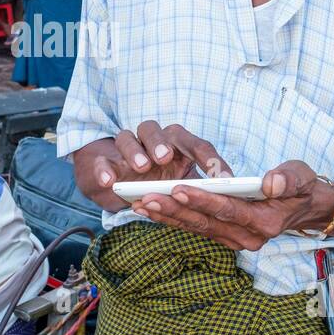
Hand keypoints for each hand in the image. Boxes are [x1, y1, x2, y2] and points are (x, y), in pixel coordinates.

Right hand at [74, 122, 231, 212]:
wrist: (118, 185)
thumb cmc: (158, 184)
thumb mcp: (182, 188)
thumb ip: (200, 191)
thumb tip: (230, 203)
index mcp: (178, 147)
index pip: (197, 145)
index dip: (212, 161)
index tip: (225, 179)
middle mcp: (153, 142)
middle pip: (158, 131)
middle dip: (163, 143)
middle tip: (166, 158)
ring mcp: (127, 150)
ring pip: (128, 137)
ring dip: (135, 151)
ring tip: (142, 167)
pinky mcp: (105, 161)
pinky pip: (103, 160)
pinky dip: (104, 168)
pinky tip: (108, 180)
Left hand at [132, 160, 333, 251]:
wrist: (304, 209)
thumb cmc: (300, 187)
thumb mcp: (301, 176)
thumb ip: (288, 178)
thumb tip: (270, 182)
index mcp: (265, 222)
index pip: (228, 210)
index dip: (202, 200)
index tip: (177, 188)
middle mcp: (248, 237)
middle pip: (205, 223)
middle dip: (174, 210)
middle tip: (145, 198)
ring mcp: (235, 241)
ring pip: (196, 228)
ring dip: (167, 216)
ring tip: (139, 204)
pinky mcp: (225, 238)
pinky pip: (196, 229)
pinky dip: (173, 219)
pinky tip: (150, 210)